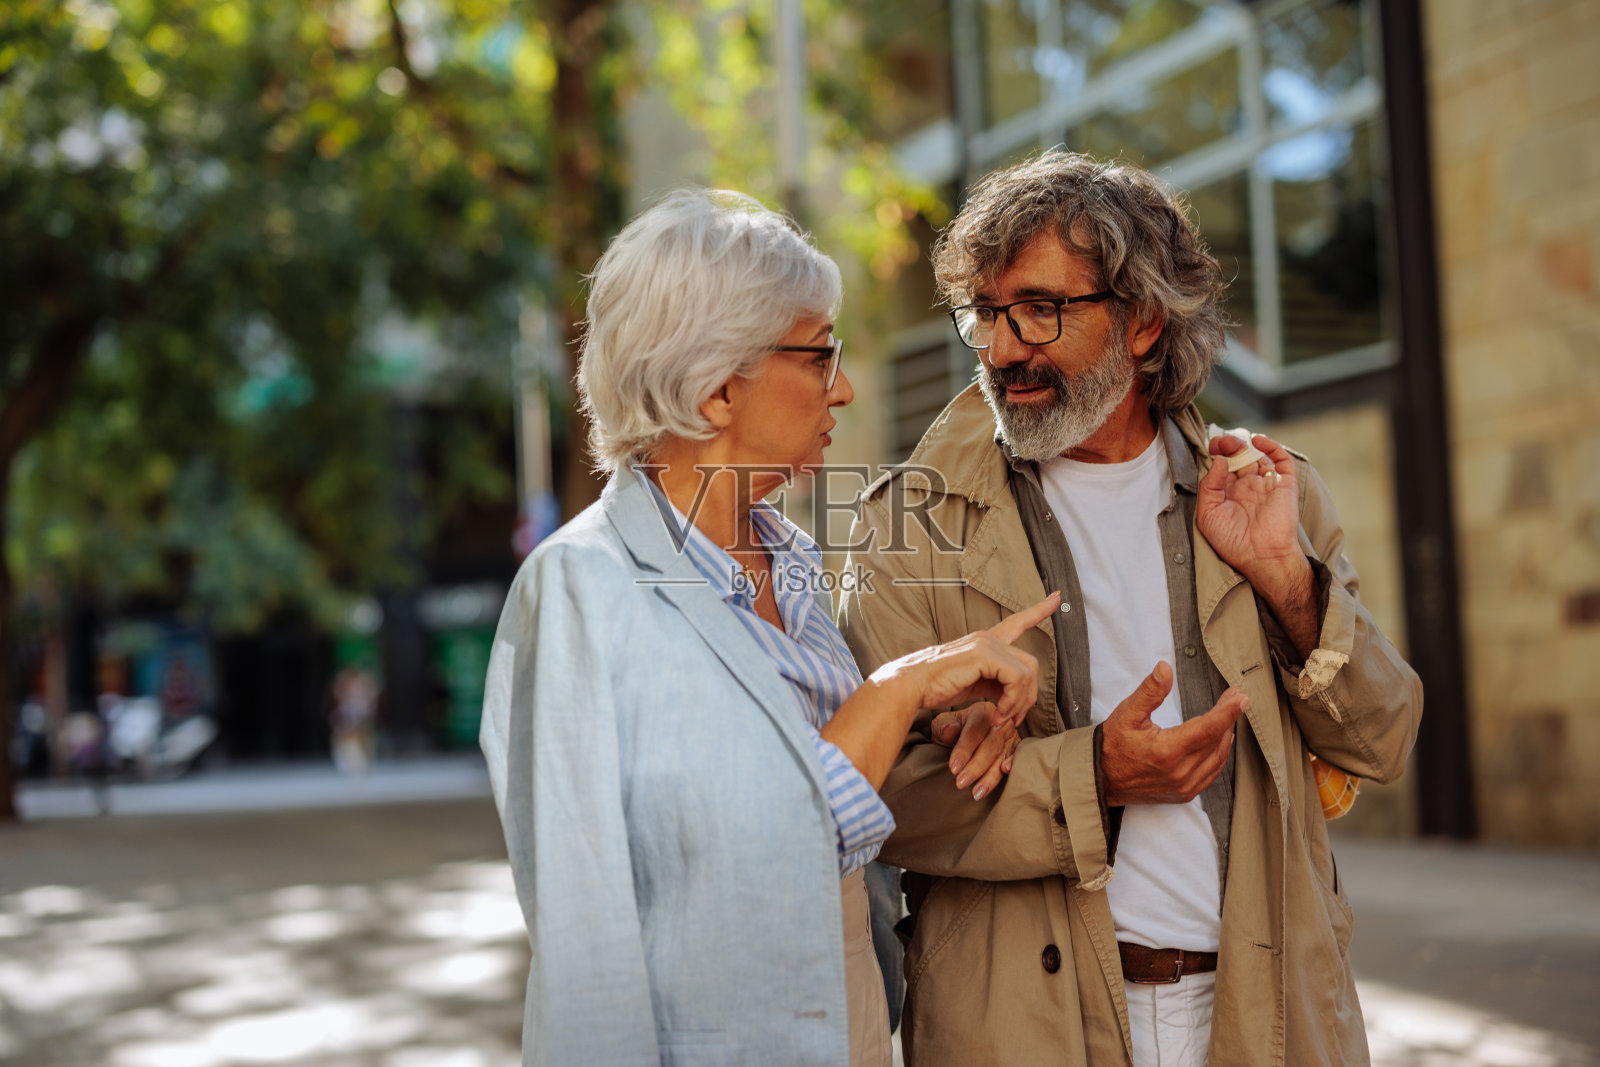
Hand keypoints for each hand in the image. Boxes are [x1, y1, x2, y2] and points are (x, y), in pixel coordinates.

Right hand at [870, 592, 1057, 727]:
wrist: (911, 686)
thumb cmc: (934, 688)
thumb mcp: (971, 684)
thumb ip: (993, 683)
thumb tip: (1012, 700)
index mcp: (984, 642)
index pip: (1017, 622)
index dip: (1039, 611)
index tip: (1056, 598)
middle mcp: (987, 638)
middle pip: (1030, 664)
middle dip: (1028, 697)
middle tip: (1012, 720)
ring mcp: (986, 644)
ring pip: (1026, 674)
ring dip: (1019, 703)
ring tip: (1002, 720)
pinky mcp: (984, 655)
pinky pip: (1016, 680)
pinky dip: (1012, 702)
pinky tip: (998, 714)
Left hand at [931, 701, 1018, 800]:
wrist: (964, 736)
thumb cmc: (952, 731)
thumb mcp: (943, 725)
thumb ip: (944, 726)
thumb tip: (949, 730)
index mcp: (982, 711)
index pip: (974, 731)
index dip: (963, 750)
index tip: (953, 768)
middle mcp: (1000, 722)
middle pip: (990, 745)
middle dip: (975, 767)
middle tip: (961, 783)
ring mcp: (1012, 736)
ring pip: (1002, 756)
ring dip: (990, 776)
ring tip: (977, 792)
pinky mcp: (1018, 749)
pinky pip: (1018, 758)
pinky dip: (1013, 765)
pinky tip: (1005, 772)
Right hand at [1101, 662, 1247, 805]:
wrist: (1100, 779)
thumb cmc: (1112, 745)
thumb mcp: (1127, 713)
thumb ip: (1150, 691)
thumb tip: (1165, 668)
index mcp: (1167, 751)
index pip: (1209, 728)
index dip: (1228, 711)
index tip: (1240, 697)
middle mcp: (1179, 772)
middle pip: (1217, 741)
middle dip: (1228, 717)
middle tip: (1234, 698)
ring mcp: (1183, 786)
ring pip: (1217, 759)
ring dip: (1226, 736)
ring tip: (1228, 716)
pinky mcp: (1183, 794)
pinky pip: (1211, 774)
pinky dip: (1219, 756)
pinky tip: (1220, 742)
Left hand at [1197, 432, 1303, 587]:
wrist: (1262, 556)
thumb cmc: (1233, 542)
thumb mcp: (1208, 514)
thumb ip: (1209, 486)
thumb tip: (1218, 459)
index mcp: (1229, 494)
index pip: (1222, 466)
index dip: (1217, 453)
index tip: (1211, 446)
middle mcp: (1247, 487)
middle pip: (1238, 457)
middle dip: (1229, 446)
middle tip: (1222, 442)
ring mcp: (1266, 484)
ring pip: (1257, 456)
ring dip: (1245, 445)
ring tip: (1234, 443)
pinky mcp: (1284, 484)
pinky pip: (1282, 460)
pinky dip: (1272, 446)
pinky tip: (1257, 441)